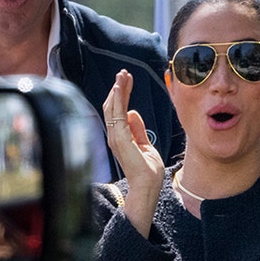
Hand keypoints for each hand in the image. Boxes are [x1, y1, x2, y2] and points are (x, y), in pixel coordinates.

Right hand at [102, 70, 163, 230]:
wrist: (147, 188)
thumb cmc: (147, 172)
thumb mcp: (146, 145)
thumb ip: (138, 129)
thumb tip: (133, 112)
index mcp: (120, 137)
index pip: (117, 111)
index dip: (121, 95)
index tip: (127, 80)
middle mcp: (114, 136)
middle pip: (112, 106)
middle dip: (118, 88)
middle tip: (123, 73)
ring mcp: (115, 137)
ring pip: (112, 107)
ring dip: (117, 89)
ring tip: (122, 75)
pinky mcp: (120, 139)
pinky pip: (116, 113)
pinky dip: (118, 98)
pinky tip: (121, 87)